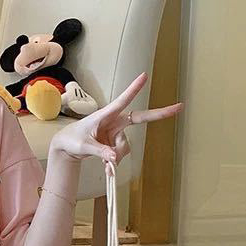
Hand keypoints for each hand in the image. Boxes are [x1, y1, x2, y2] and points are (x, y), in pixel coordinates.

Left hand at [49, 73, 182, 172]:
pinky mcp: (114, 143)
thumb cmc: (71, 140)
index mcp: (105, 116)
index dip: (133, 90)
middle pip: (140, 118)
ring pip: (126, 146)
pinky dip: (114, 163)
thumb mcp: (83, 146)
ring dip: (116, 157)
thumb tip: (114, 158)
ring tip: (103, 163)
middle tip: (179, 107)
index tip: (144, 76)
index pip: (122, 101)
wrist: (66, 147)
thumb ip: (99, 151)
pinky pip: (121, 155)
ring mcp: (116, 133)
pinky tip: (107, 169)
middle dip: (159, 114)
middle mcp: (114, 122)